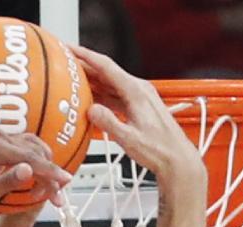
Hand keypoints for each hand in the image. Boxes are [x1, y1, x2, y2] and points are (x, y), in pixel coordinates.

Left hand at [0, 132, 70, 220]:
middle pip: (36, 151)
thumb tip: (29, 170)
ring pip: (35, 147)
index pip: (30, 158)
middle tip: (55, 196)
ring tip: (47, 190)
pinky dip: (37, 161)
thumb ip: (8, 182)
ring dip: (45, 167)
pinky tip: (38, 177)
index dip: (50, 172)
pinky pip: (27, 148)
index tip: (65, 183)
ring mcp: (0, 137)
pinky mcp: (2, 142)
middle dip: (49, 174)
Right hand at [71, 46, 204, 190]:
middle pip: (107, 72)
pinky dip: (101, 94)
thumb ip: (108, 123)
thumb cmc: (159, 150)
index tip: (71, 49)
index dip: (86, 56)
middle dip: (85, 66)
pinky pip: (115, 95)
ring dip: (92, 81)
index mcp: (137, 92)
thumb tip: (92, 110)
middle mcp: (139, 90)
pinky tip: (90, 98)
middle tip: (65, 64)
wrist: (177, 159)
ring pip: (110, 84)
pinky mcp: (138, 107)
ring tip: (73, 80)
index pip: (106, 67)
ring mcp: (139, 98)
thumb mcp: (129, 139)